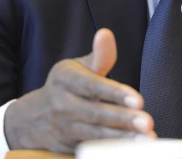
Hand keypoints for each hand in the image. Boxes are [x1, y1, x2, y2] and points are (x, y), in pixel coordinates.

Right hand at [4, 28, 155, 151]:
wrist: (33, 118)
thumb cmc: (66, 86)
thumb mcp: (77, 67)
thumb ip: (99, 55)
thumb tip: (106, 34)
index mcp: (64, 79)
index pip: (91, 86)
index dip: (114, 93)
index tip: (138, 100)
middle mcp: (61, 104)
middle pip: (95, 113)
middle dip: (123, 119)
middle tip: (147, 122)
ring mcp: (64, 128)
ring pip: (95, 134)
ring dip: (122, 138)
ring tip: (147, 138)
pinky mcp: (67, 147)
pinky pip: (92, 149)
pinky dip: (112, 150)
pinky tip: (132, 149)